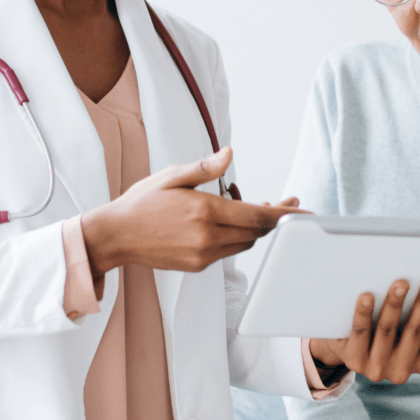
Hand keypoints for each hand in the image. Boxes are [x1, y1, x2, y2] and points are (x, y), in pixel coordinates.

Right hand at [81, 148, 296, 274]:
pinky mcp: (198, 265)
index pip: (257, 216)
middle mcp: (207, 237)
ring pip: (245, 243)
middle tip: (283, 202)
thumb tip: (229, 154)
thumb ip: (205, 168)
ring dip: (254, 227)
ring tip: (246, 205)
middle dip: (273, 218)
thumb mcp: (172, 176)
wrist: (116, 236)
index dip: (284, 215)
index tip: (303, 211)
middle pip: (256, 232)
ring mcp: (203, 255)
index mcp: (204, 212)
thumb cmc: (142, 202)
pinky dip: (236, 236)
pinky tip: (226, 220)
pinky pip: (228, 251)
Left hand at [308, 277, 419, 383]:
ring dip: (395, 306)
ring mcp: (375, 366)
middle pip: (416, 331)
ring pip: (387, 331)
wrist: (347, 350)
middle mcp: (401, 370)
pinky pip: (359, 332)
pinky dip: (364, 313)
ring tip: (401, 282)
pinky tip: (366, 295)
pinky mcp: (352, 358)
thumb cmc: (395, 340)